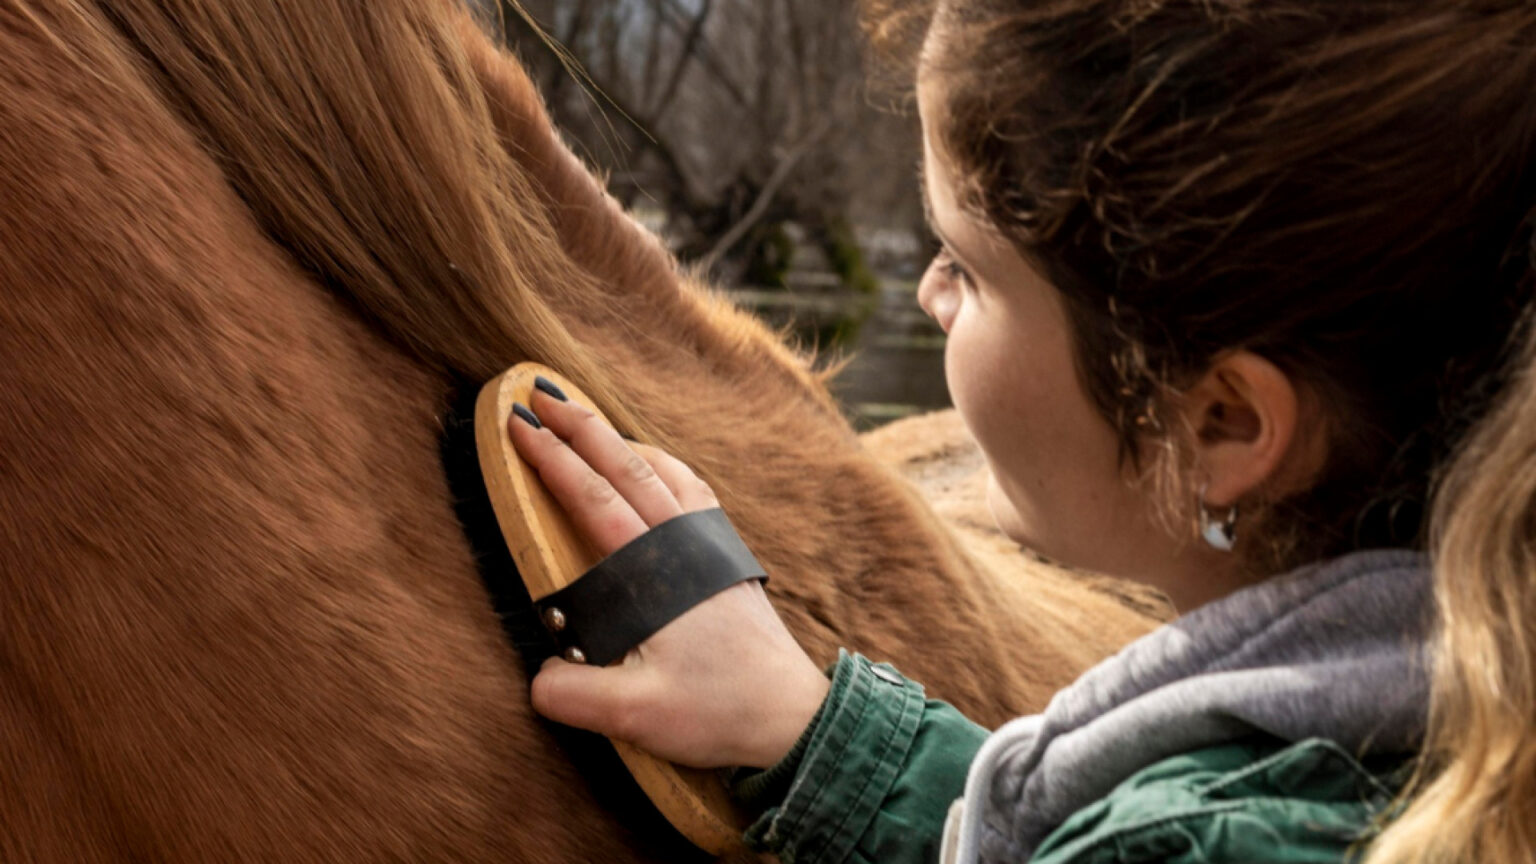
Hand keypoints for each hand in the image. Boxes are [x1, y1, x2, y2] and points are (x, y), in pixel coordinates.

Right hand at [508, 388, 830, 768]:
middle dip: (580, 427)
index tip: (517, 425)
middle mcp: (686, 544)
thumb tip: (537, 677)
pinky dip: (660, 465)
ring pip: (662, 471)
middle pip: (627, 467)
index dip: (552, 460)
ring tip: (587, 421)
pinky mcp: (727, 561)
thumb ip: (575, 695)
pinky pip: (690, 490)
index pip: (594, 497)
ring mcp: (712, 547)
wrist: (793, 715)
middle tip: (539, 395)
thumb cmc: (719, 711)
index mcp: (658, 570)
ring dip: (619, 441)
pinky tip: (651, 469)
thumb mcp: (636, 715)